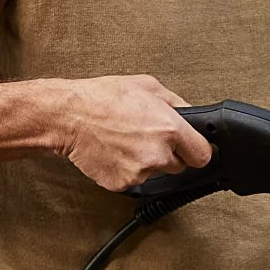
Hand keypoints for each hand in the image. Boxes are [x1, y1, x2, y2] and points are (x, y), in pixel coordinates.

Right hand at [0, 75, 210, 191]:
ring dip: (145, 161)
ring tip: (124, 140)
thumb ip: (177, 104)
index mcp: (170, 129)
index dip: (196, 150)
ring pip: (154, 173)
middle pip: (179, 166)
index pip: (202, 155)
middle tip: (145, 137)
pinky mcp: (123, 183)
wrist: (66, 116)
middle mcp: (158, 153)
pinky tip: (113, 151)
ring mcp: (140, 171)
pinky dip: (126, 169)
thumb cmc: (102, 98)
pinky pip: (133, 180)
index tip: (190, 149)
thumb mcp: (147, 86)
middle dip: (168, 155)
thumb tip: (192, 115)